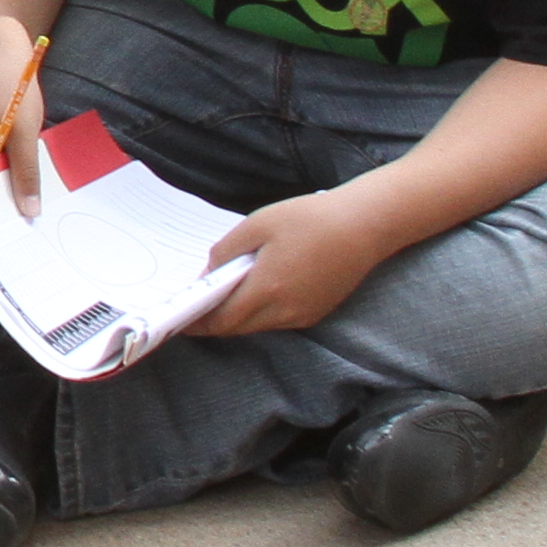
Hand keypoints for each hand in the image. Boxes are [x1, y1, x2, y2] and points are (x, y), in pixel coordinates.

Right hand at [0, 44, 52, 216]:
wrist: (0, 57)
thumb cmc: (10, 89)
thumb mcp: (24, 133)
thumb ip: (25, 173)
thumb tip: (29, 212)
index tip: (13, 237)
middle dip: (1, 212)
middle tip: (30, 227)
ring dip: (7, 196)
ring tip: (32, 211)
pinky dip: (7, 181)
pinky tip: (27, 186)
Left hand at [196, 186, 389, 339]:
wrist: (365, 225)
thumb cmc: (310, 218)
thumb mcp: (258, 225)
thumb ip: (226, 251)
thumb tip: (208, 274)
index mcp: (266, 289)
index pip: (222, 320)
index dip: (198, 322)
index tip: (180, 319)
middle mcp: (284, 311)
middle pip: (238, 328)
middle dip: (214, 322)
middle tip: (195, 308)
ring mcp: (303, 315)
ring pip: (259, 326)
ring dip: (238, 317)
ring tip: (222, 296)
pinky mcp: (317, 312)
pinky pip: (279, 320)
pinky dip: (261, 312)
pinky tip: (256, 291)